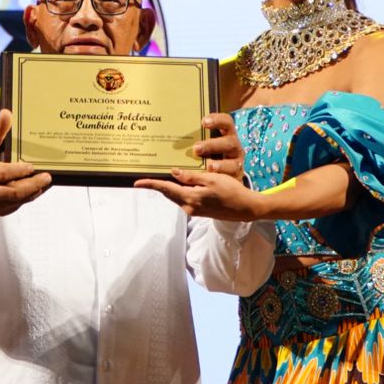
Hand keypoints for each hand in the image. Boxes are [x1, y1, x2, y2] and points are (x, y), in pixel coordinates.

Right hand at [0, 110, 52, 218]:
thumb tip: (7, 113)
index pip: (2, 174)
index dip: (17, 171)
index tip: (31, 166)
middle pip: (13, 191)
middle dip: (32, 185)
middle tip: (47, 177)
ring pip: (18, 200)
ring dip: (34, 191)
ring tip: (47, 181)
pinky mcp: (1, 211)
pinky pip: (19, 205)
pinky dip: (31, 197)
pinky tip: (41, 188)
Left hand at [134, 167, 262, 220]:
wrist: (246, 208)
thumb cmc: (231, 191)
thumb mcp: (211, 179)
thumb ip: (191, 177)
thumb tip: (173, 173)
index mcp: (190, 198)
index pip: (165, 189)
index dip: (151, 185)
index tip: (137, 183)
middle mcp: (189, 207)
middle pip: (169, 193)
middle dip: (158, 185)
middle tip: (147, 176)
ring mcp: (194, 210)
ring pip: (176, 196)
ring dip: (169, 188)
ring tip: (163, 176)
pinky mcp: (200, 211)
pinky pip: (184, 199)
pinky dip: (179, 191)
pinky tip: (182, 182)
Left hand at [193, 112, 245, 180]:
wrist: (226, 173)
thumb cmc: (210, 152)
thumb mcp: (206, 142)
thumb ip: (195, 138)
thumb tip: (170, 135)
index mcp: (226, 133)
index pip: (226, 121)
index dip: (217, 120)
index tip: (203, 122)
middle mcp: (233, 145)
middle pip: (229, 142)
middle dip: (212, 145)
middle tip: (196, 148)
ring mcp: (236, 160)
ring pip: (232, 160)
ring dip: (220, 164)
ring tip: (209, 167)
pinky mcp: (236, 173)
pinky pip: (231, 175)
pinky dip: (223, 176)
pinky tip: (213, 177)